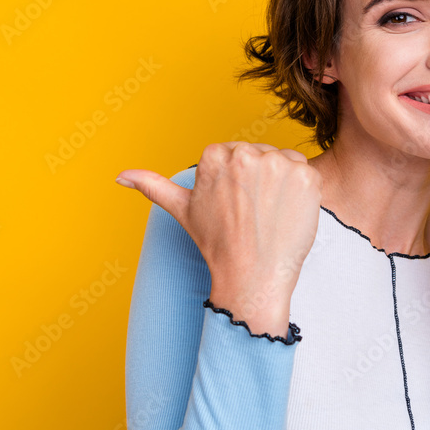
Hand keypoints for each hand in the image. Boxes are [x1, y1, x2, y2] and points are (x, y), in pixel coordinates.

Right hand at [115, 142, 322, 335]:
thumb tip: (120, 176)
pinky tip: (288, 212)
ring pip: (285, 161)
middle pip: (261, 154)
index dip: (239, 180)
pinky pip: (308, 172)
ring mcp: (279, 164)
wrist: (252, 277)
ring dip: (282, 183)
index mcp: (215, 154)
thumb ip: (153, 185)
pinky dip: (303, 191)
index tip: (235, 204)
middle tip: (253, 213)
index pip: (236, 153)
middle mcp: (246, 153)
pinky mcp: (306, 176)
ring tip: (268, 213)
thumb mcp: (183, 210)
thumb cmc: (217, 244)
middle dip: (260, 179)